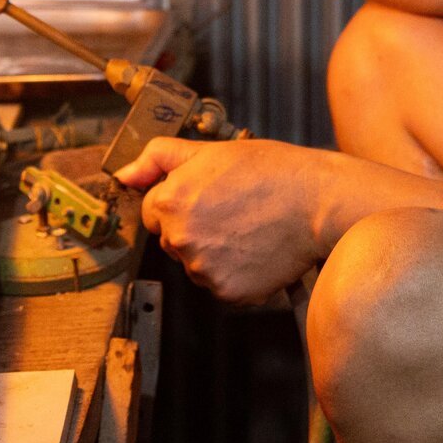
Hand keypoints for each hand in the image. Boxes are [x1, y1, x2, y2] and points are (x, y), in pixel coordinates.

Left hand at [114, 137, 331, 304]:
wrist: (317, 201)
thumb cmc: (270, 171)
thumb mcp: (210, 150)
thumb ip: (159, 158)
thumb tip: (124, 174)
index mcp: (171, 203)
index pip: (152, 211)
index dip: (179, 199)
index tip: (208, 195)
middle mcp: (182, 240)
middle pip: (171, 240)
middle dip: (193, 226)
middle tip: (232, 209)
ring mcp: (204, 270)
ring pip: (195, 264)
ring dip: (212, 251)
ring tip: (247, 228)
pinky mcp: (228, 292)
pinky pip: (219, 284)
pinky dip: (234, 272)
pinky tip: (255, 249)